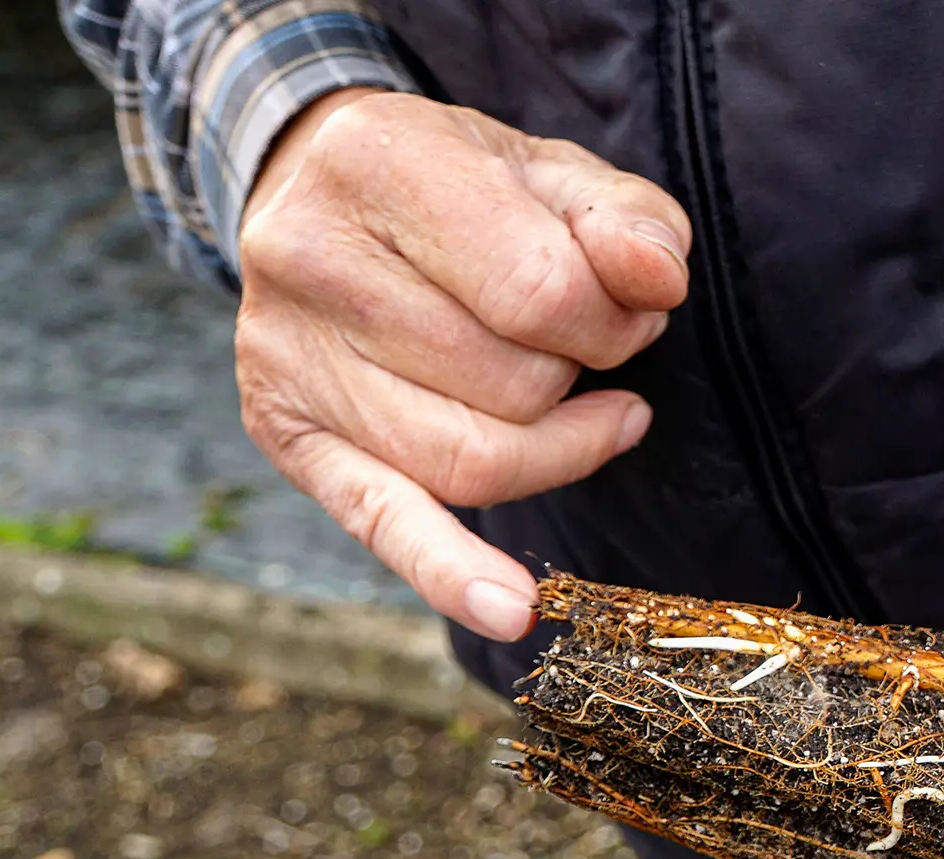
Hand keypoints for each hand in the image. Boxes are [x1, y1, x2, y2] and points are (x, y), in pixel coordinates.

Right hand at [234, 88, 691, 639]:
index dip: (611, 324)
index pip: (540, 292)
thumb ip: (624, 220)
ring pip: (468, 461)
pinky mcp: (287, 433)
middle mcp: (310, 256)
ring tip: (567, 407)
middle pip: (507, 385)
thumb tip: (657, 280)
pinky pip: (386, 523)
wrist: (317, 187)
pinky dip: (453, 574)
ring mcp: (287, 355)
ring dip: (548, 448)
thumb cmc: (458, 188)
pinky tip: (513, 610)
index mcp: (376, 164)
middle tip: (586, 349)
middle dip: (575, 381)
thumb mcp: (551, 172)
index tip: (624, 314)